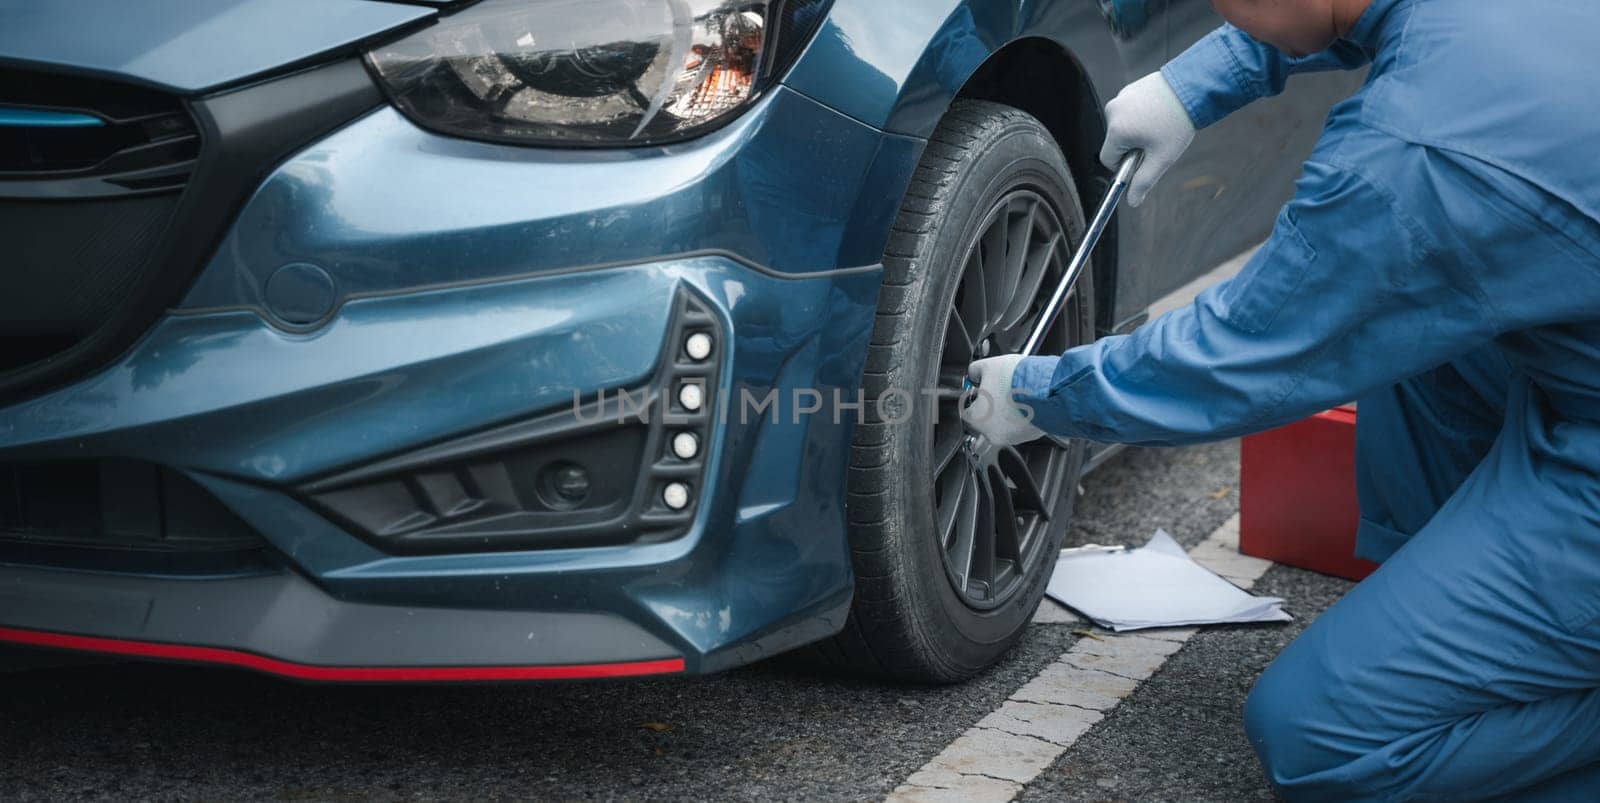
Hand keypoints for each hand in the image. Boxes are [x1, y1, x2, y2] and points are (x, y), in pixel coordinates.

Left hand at [962, 356, 1046, 446]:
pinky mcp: (1030, 436)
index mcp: (977, 418)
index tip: (981, 390)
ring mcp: (1013, 437)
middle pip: (986, 420)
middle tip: (1000, 391)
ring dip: (1008, 413)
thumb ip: (976, 370)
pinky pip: (1022, 427)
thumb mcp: (989, 365)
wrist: (1046, 388)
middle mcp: (992, 433)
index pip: (967, 411)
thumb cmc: (1017, 380)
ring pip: (1005, 425)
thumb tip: (975, 372)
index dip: (975, 398)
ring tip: (1016, 395)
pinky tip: (1027, 402)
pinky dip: (1023, 417)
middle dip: (992, 407)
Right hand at [1099, 71, 1195, 206]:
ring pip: (1123, 127)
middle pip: (1115, 142)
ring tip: (1160, 125)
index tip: (1144, 159)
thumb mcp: (1162, 158)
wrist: (1193, 87)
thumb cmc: (1178, 122)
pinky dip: (1141, 115)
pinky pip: (1129, 111)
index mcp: (1117, 130)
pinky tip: (1159, 112)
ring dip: (1137, 130)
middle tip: (1157, 141)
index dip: (1125, 165)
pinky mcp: (1129, 89)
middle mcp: (1113, 112)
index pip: (1108, 160)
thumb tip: (1132, 201)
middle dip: (1133, 146)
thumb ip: (1143, 182)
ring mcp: (1121, 98)